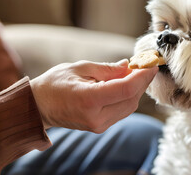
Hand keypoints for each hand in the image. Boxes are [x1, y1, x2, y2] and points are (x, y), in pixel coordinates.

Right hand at [30, 59, 157, 132]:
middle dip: (142, 81)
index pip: (126, 88)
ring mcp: (99, 125)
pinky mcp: (100, 127)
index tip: (151, 63)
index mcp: (89, 99)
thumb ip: (107, 69)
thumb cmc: (54, 84)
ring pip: (129, 106)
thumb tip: (129, 66)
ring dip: (136, 89)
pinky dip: (128, 96)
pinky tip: (126, 84)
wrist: (38, 107)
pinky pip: (122, 111)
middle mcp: (96, 117)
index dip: (143, 75)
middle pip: (131, 98)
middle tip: (145, 65)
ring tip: (136, 72)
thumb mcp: (80, 68)